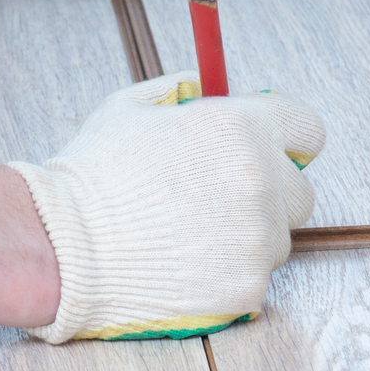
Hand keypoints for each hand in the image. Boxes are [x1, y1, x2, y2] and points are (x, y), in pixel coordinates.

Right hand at [9, 71, 320, 342]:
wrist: (62, 248)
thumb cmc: (91, 178)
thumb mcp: (128, 108)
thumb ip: (179, 90)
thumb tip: (205, 83)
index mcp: (239, 127)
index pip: (307, 130)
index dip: (287, 143)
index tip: (271, 154)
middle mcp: (260, 181)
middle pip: (300, 193)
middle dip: (269, 197)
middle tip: (219, 203)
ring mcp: (257, 239)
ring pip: (276, 241)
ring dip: (246, 240)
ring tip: (189, 238)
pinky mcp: (247, 287)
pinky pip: (254, 279)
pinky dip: (227, 277)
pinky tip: (184, 267)